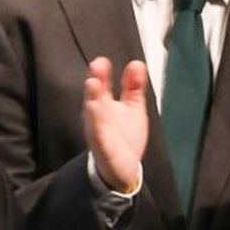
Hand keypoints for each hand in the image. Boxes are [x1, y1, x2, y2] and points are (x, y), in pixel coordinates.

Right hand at [83, 57, 148, 191]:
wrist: (124, 168)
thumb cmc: (124, 138)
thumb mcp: (133, 108)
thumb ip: (133, 87)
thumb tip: (136, 64)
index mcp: (106, 105)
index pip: (102, 85)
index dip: (101, 73)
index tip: (102, 61)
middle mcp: (99, 116)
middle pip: (94, 96)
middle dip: (95, 81)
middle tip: (97, 67)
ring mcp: (99, 132)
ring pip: (93, 115)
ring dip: (92, 99)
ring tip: (93, 84)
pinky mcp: (103, 148)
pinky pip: (97, 135)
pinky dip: (95, 124)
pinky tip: (94, 111)